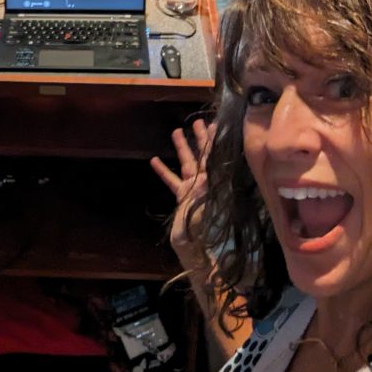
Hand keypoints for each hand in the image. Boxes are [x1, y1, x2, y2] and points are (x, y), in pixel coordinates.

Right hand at [151, 119, 214, 262]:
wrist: (195, 251)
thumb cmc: (202, 233)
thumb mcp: (204, 211)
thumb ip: (204, 194)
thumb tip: (207, 175)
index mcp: (211, 185)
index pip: (214, 159)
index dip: (214, 142)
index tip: (217, 125)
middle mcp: (203, 184)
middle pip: (203, 156)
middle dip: (201, 139)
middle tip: (198, 121)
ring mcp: (192, 190)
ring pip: (187, 164)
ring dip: (182, 148)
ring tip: (176, 131)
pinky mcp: (182, 198)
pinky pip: (172, 181)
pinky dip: (163, 171)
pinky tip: (154, 160)